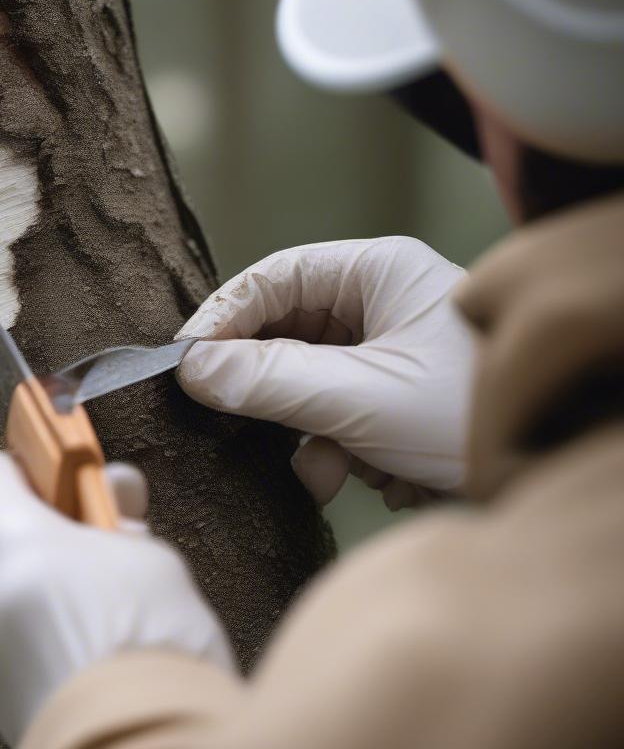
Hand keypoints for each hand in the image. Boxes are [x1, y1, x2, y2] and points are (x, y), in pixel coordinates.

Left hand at [0, 451, 235, 744]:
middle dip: (63, 534)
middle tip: (119, 543)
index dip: (31, 466)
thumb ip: (119, 521)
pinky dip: (58, 633)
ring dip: (61, 586)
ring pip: (19, 594)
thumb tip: (111, 502)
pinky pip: (25, 643)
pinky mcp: (3, 703)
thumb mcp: (152, 556)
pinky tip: (109, 653)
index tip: (71, 475)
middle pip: (10, 540)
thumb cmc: (152, 645)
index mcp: (11, 549)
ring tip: (123, 609)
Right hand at [176, 237, 473, 507]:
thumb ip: (272, 383)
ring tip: (338, 470)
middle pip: (289, 333)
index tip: (185, 363)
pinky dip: (347, 448)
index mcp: (377, 272)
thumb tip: (193, 371)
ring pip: (311, 380)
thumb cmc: (475, 412)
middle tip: (244, 426)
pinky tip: (382, 477)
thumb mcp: (363, 399)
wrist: (563, 457)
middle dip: (275, 391)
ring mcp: (390, 349)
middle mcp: (381, 301)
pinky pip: (341, 411)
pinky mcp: (397, 394)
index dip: (223, 319)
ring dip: (315, 431)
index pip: (274, 279)